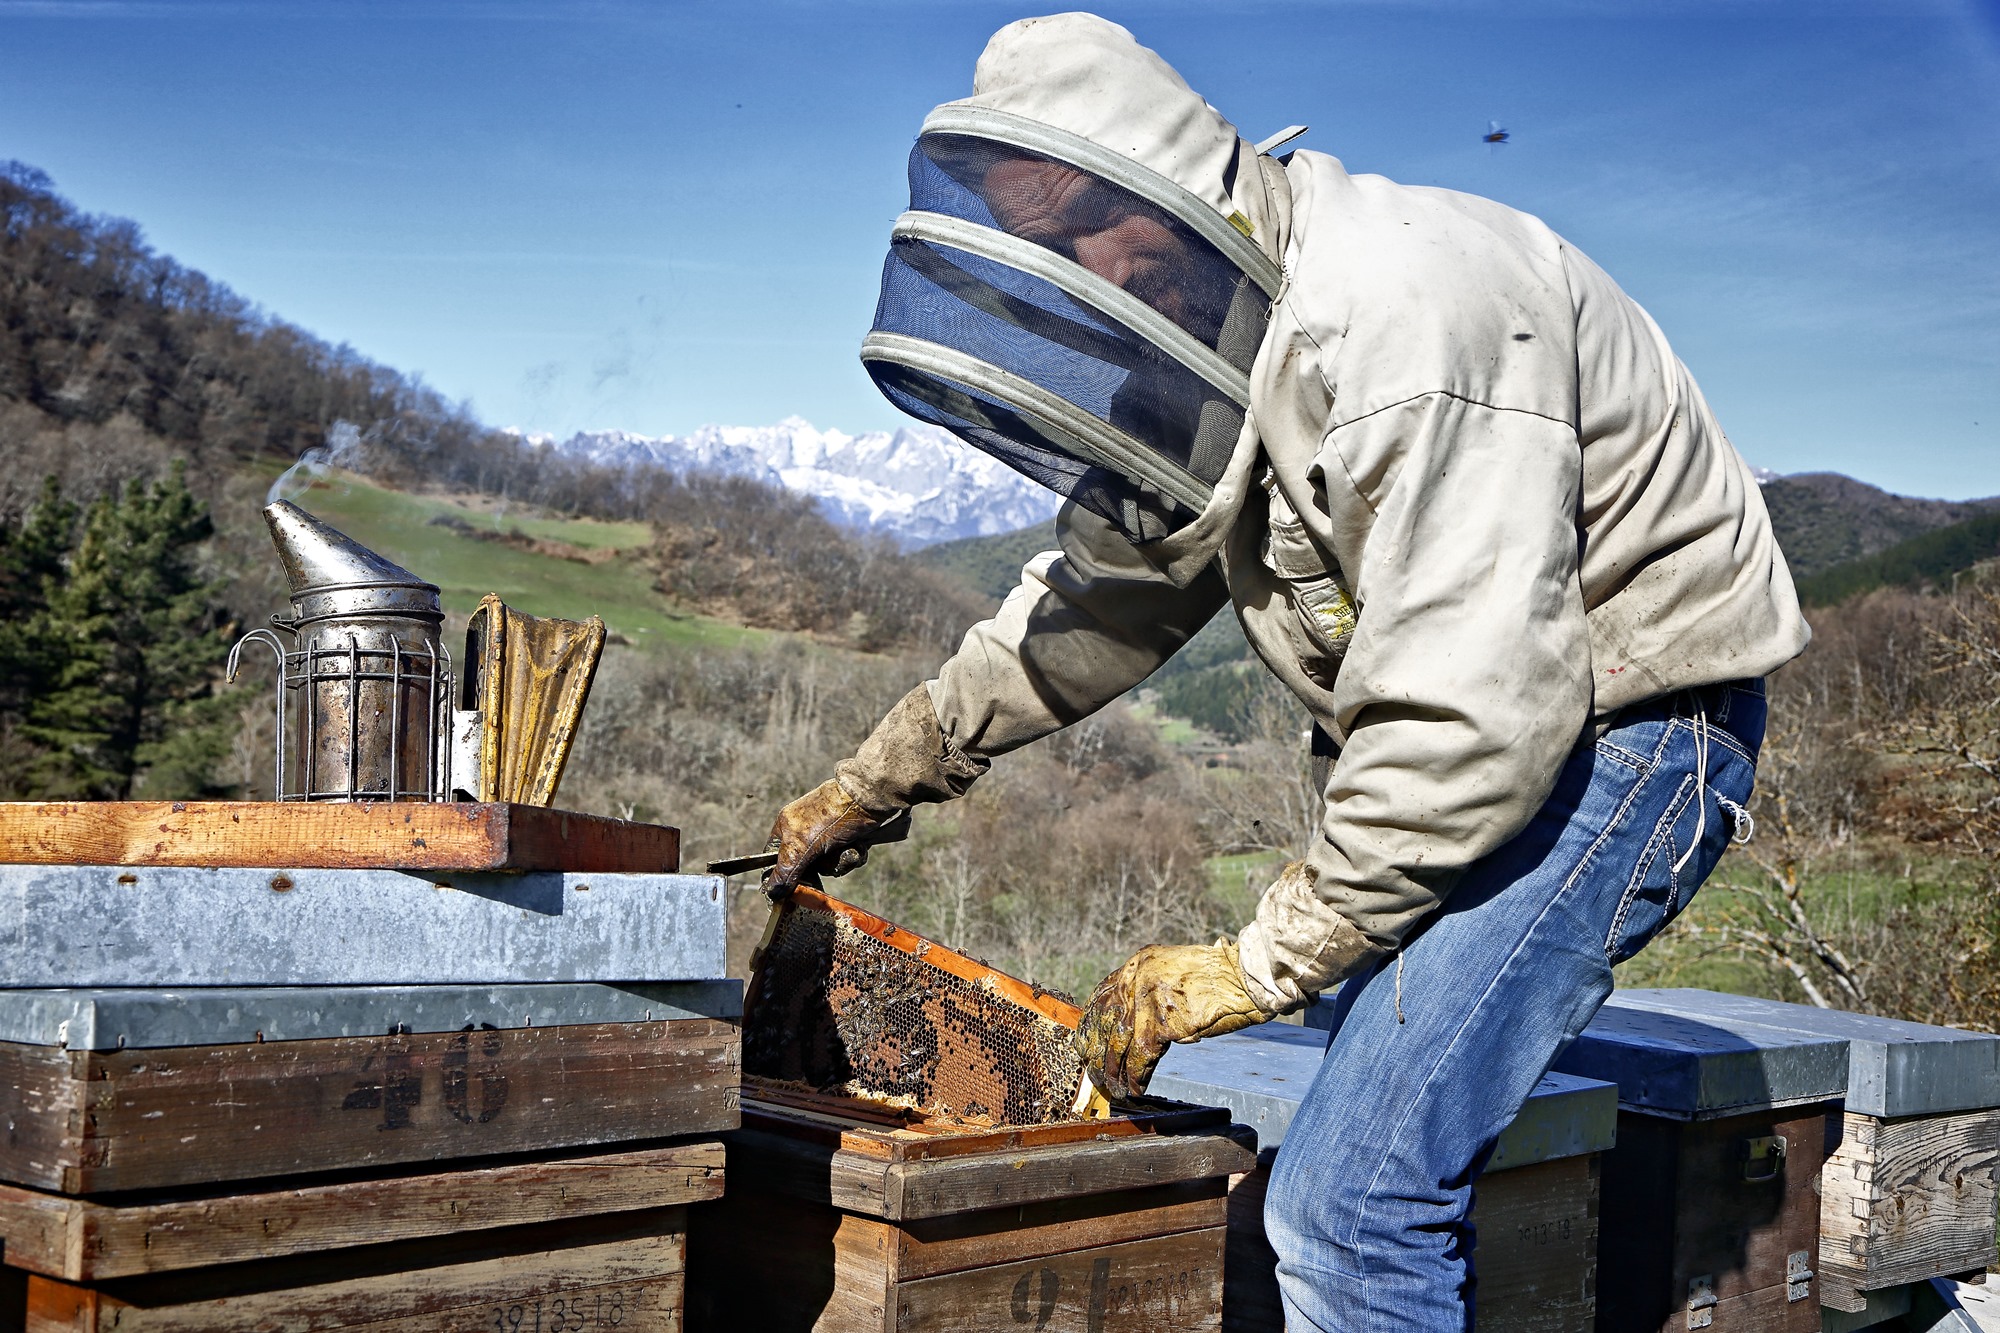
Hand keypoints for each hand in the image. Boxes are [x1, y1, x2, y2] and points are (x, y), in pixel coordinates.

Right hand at [761, 778, 882, 898]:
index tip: (788, 893)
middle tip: (825, 868)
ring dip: (839, 862)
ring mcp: (826, 836)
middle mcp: (804, 831)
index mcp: (786, 828)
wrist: (870, 799)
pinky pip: (844, 859)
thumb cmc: (832, 815)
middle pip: (804, 867)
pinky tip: (858, 845)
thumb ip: (786, 869)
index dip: (782, 876)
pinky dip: (852, 855)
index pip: (774, 859)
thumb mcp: (803, 845)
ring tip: (846, 848)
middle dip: (820, 868)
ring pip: (827, 865)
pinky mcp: (847, 838)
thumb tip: (772, 891)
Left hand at [1076, 942, 1273, 1100]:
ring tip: (1113, 1087)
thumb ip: (1152, 991)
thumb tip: (1135, 1024)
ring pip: (1118, 1043)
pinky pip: (1140, 1057)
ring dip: (1113, 1070)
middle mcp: (1136, 977)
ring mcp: (1145, 999)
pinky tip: (1135, 1088)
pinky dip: (1136, 1076)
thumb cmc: (1218, 979)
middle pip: (1104, 1020)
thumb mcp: (1175, 974)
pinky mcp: (1159, 1022)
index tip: (1086, 1041)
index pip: (1103, 995)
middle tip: (1092, 1070)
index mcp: (1139, 962)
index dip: (1092, 1023)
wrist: (1242, 978)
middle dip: (1096, 1050)